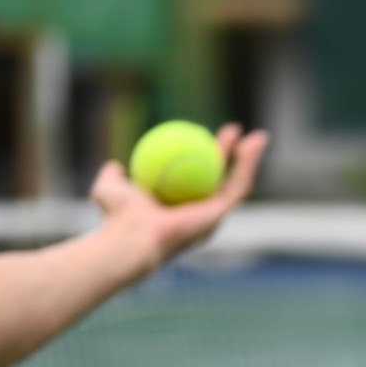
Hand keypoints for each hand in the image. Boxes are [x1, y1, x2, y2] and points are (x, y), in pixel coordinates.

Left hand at [89, 124, 269, 276]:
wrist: (131, 235)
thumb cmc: (116, 216)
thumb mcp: (109, 188)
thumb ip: (113, 178)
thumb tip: (116, 167)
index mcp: (179, 210)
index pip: (196, 177)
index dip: (204, 155)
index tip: (203, 133)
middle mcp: (199, 216)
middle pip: (221, 179)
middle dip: (232, 156)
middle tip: (231, 131)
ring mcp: (212, 217)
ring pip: (238, 183)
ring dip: (250, 159)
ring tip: (256, 137)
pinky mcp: (220, 215)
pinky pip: (239, 185)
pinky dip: (249, 164)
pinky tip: (252, 145)